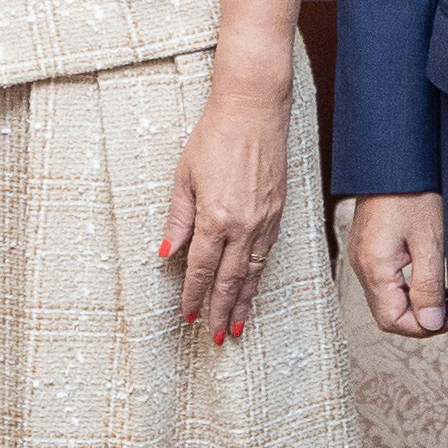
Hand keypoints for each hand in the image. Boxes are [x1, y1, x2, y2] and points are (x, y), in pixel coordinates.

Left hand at [166, 84, 289, 342]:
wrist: (254, 110)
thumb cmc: (215, 136)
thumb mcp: (185, 176)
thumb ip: (179, 218)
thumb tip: (168, 253)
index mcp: (216, 217)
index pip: (202, 268)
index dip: (194, 295)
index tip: (188, 316)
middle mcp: (244, 224)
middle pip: (232, 279)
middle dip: (223, 310)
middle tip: (218, 337)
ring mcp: (265, 219)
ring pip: (254, 270)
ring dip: (245, 299)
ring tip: (239, 324)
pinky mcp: (279, 210)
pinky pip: (267, 252)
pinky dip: (259, 274)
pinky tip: (254, 284)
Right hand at [348, 192, 447, 338]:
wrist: (394, 158)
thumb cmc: (412, 191)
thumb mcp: (430, 241)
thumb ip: (428, 287)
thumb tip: (430, 323)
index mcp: (374, 266)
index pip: (392, 321)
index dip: (422, 327)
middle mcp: (362, 264)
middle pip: (387, 313)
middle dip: (420, 317)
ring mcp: (362, 255)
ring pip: (386, 298)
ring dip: (414, 302)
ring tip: (441, 291)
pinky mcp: (367, 246)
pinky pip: (383, 280)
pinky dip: (405, 287)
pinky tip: (425, 274)